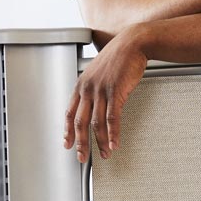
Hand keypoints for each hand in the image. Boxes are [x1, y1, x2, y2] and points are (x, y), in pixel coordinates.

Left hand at [64, 28, 148, 161]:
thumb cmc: (119, 56)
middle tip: (83, 157)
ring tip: (104, 154)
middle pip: (80, 122)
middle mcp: (88, 88)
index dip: (67, 131)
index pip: (69, 112)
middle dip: (81, 143)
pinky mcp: (115, 91)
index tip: (67, 144)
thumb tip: (94, 103)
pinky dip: (113, 133)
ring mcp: (101, 90)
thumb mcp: (100, 71)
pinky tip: (114, 143)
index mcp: (81, 84)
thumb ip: (94, 87)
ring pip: (96, 123)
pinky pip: (112, 118)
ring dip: (100, 141)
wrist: (133, 43)